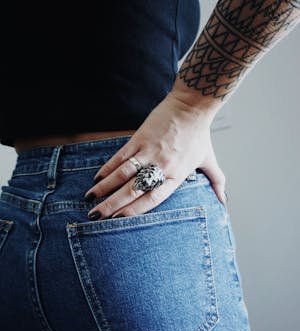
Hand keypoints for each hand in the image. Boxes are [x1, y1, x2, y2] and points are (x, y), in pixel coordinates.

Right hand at [84, 91, 226, 219]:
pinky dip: (107, 168)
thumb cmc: (200, 136)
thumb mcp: (209, 161)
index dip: (134, 211)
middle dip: (113, 205)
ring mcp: (148, 151)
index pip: (152, 199)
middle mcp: (161, 166)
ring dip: (105, 187)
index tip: (118, 221)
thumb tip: (224, 202)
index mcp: (176, 175)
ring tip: (90, 199)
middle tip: (96, 216)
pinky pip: (120, 156)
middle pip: (133, 190)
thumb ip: (217, 182)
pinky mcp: (139, 137)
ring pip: (122, 173)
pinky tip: (97, 178)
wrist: (191, 106)